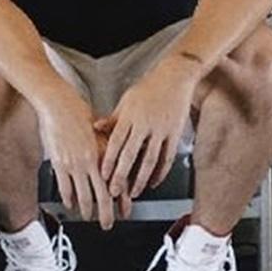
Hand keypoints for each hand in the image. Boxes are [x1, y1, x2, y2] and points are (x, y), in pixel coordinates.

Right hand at [36, 87, 117, 230]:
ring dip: (86, 210)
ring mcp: (74, 163)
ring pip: (83, 196)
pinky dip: (69, 199)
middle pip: (102, 196)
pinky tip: (70, 204)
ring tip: (87, 217)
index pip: (117, 183)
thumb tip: (115, 160)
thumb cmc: (78, 112)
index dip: (121, 200)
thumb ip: (106, 147)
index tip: (124, 210)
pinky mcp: (59, 163)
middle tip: (107, 224)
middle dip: (106, 214)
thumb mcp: (99, 129)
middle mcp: (91, 161)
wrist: (58, 103)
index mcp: (104, 152)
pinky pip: (65, 188)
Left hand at [98, 58, 195, 203]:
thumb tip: (96, 128)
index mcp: (130, 115)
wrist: (175, 77)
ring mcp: (161, 129)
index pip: (116, 142)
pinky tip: (153, 182)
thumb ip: (113, 118)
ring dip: (141, 179)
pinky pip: (167, 158)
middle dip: (121, 175)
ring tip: (134, 193)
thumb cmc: (149, 88)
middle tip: (114, 192)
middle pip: (131, 154)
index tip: (103, 175)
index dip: (109, 160)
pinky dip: (160, 173)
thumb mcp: (127, 100)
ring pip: (150, 160)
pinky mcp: (175, 134)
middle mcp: (145, 123)